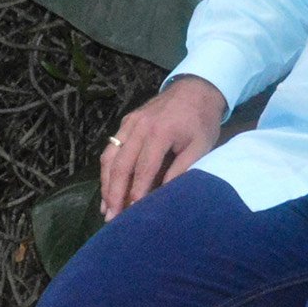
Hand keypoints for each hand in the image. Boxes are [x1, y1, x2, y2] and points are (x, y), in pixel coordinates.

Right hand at [101, 76, 225, 217]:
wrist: (196, 89)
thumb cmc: (201, 121)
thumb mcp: (200, 147)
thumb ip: (181, 170)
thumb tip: (163, 196)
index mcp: (160, 132)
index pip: (144, 169)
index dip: (137, 193)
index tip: (132, 213)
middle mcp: (139, 127)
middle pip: (121, 165)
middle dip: (114, 194)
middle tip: (111, 217)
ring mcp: (129, 123)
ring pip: (110, 157)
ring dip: (106, 184)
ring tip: (106, 207)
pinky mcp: (126, 122)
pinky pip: (111, 148)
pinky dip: (107, 170)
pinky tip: (107, 187)